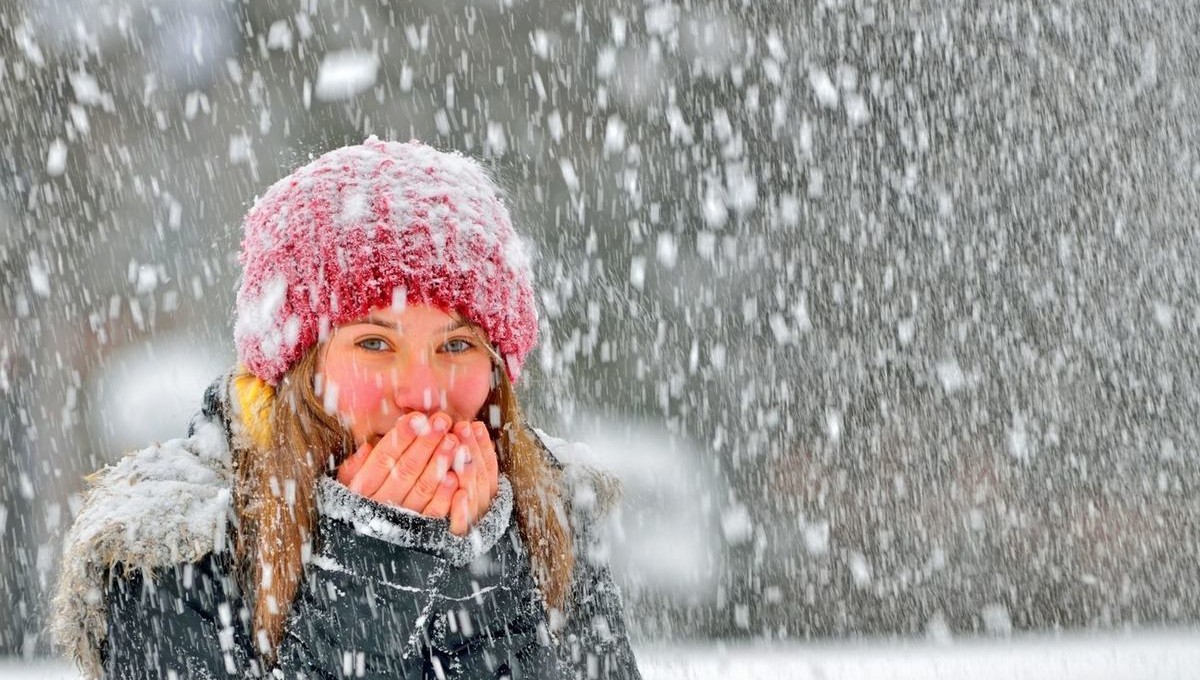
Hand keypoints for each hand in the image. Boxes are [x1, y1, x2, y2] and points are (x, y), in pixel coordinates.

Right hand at [335, 414, 498, 534]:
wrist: (357, 558)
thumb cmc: (355, 510)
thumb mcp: (345, 489)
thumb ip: (355, 467)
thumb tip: (367, 446)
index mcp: (361, 490)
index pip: (382, 458)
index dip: (400, 437)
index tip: (416, 418)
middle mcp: (379, 505)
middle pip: (405, 469)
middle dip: (425, 443)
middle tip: (442, 421)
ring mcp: (399, 521)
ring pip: (421, 489)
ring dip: (439, 463)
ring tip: (453, 440)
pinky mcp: (418, 535)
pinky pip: (432, 515)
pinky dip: (444, 497)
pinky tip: (455, 477)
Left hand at [445, 420, 499, 535]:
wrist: (436, 555)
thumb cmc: (445, 510)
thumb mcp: (466, 483)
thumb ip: (468, 460)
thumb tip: (471, 425)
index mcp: (483, 494)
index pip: (488, 467)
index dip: (483, 446)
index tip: (475, 425)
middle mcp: (479, 509)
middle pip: (480, 478)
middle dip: (472, 450)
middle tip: (462, 428)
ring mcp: (468, 524)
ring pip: (472, 495)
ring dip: (466, 471)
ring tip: (459, 449)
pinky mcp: (452, 541)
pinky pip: (459, 524)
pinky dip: (460, 508)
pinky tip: (456, 489)